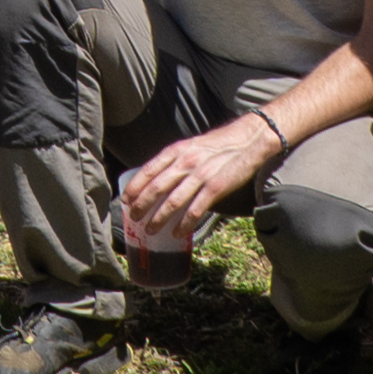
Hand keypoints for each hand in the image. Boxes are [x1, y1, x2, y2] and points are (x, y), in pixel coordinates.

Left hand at [119, 115, 274, 256]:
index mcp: (177, 150)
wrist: (247, 140)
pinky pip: (196, 209)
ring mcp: (200, 175)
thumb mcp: (190, 146)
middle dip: (142, 205)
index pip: (149, 170)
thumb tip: (156, 179)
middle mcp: (186, 161)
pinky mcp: (216, 187)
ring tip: (150, 230)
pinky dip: (185, 223)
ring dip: (159, 218)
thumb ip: (174, 160)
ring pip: (173, 201)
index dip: (135, 187)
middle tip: (133, 218)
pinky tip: (178, 233)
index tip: (125, 200)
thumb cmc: (217, 145)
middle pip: (157, 187)